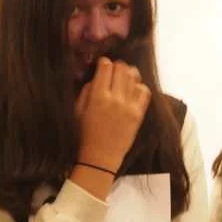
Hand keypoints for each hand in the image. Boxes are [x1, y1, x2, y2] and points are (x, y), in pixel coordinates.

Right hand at [76, 58, 150, 172]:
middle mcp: (115, 99)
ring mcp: (129, 106)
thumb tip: (95, 77)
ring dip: (128, 74)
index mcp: (98, 97)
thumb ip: (86, 91)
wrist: (100, 159)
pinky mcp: (138, 115)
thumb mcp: (77, 111)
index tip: (102, 65)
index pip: (105, 67)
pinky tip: (133, 90)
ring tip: (124, 78)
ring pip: (134, 77)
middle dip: (117, 66)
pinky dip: (139, 86)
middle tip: (113, 71)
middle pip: (121, 68)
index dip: (103, 63)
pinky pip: (144, 92)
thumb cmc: (84, 135)